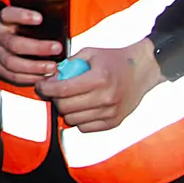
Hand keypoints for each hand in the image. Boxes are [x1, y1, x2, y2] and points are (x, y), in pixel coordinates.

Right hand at [0, 7, 60, 84]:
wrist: (0, 40)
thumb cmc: (19, 29)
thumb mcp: (24, 20)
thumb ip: (38, 23)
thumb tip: (62, 28)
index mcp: (3, 21)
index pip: (9, 15)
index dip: (23, 16)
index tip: (40, 18)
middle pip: (14, 44)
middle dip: (38, 47)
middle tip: (57, 48)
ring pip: (13, 63)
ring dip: (36, 67)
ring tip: (54, 67)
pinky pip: (14, 76)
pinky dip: (30, 78)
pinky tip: (44, 77)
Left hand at [36, 39, 163, 132]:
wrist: (142, 70)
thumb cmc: (114, 60)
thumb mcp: (90, 53)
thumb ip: (69, 64)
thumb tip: (50, 76)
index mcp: (99, 78)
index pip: (63, 89)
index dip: (46, 89)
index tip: (41, 86)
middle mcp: (105, 98)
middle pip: (65, 107)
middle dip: (54, 99)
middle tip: (54, 92)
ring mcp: (110, 112)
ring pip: (73, 120)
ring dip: (66, 110)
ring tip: (69, 99)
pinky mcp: (114, 122)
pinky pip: (85, 128)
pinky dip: (78, 119)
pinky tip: (82, 108)